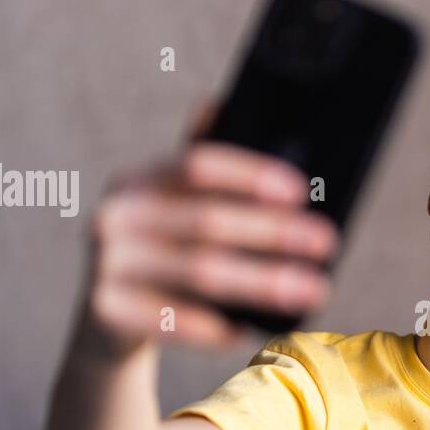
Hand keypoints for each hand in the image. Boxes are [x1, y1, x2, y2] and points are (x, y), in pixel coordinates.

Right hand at [76, 97, 339, 356]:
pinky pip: (173, 320)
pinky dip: (217, 327)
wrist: (108, 321)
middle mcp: (115, 216)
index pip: (196, 165)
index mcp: (138, 181)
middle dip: (273, 231)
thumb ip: (201, 169)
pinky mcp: (104, 311)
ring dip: (262, 281)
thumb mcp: (176, 208)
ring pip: (198, 271)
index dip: (249, 175)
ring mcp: (105, 264)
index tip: (299, 191)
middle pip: (206, 220)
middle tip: (325, 242)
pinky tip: (254, 327)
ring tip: (311, 290)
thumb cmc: (162, 254)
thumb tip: (221, 102)